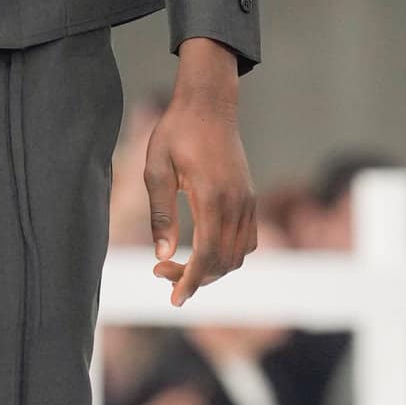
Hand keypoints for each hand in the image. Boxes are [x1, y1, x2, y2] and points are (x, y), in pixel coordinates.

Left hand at [147, 40, 257, 304]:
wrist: (209, 104)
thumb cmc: (176, 132)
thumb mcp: (156, 169)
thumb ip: (161, 213)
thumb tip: (161, 254)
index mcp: (212, 197)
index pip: (208, 255)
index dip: (191, 282)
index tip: (174, 300)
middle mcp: (237, 203)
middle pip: (224, 262)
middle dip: (195, 278)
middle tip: (160, 273)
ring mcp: (247, 201)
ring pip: (239, 256)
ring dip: (212, 269)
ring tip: (178, 265)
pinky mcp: (249, 198)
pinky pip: (247, 240)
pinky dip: (228, 255)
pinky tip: (202, 249)